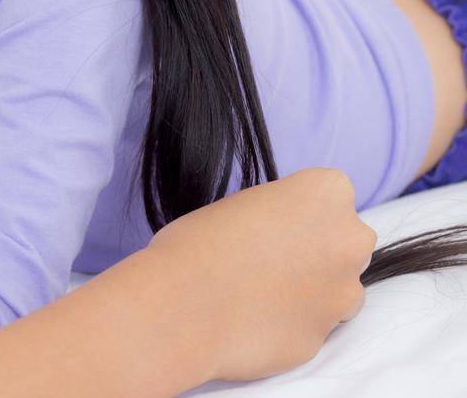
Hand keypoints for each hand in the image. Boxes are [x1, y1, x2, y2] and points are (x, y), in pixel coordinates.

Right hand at [146, 167, 374, 381]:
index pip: (332, 194)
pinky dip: (291, 326)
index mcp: (327, 193)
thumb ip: (282, 217)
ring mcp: (344, 293)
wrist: (183, 306)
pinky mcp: (325, 338)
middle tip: (270, 260)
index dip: (300, 211)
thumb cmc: (197, 242)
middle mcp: (349, 241)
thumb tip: (289, 242)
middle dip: (319, 251)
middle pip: (346, 242)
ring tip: (259, 295)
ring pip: (339, 290)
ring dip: (312, 293)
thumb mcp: (243, 203)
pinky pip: (312, 327)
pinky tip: (253, 321)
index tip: (273, 223)